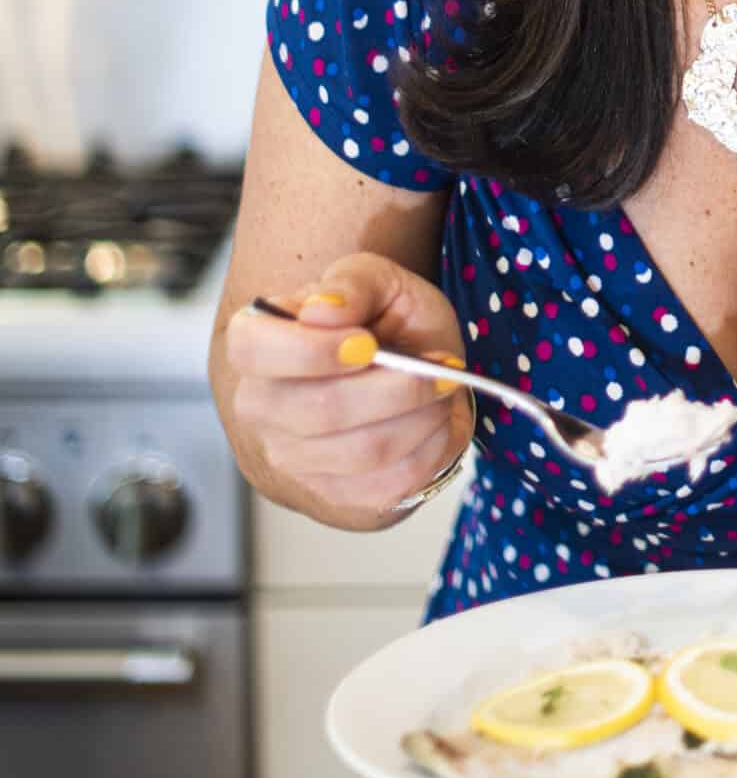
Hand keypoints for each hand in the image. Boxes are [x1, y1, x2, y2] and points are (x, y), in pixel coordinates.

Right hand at [219, 252, 472, 529]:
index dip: (309, 351)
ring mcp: (293, 460)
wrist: (403, 371)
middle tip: (437, 366)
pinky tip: (437, 420)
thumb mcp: (378, 280)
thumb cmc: (384, 322)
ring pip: (362, 451)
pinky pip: (389, 484)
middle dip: (395, 388)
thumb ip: (352, 284)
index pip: (252, 350)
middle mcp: (262, 407)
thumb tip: (323, 312)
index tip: (366, 343)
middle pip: (318, 411)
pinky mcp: (336, 497)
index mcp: (256, 342)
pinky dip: (430, 448)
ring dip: (421, 416)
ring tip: (443, 387)